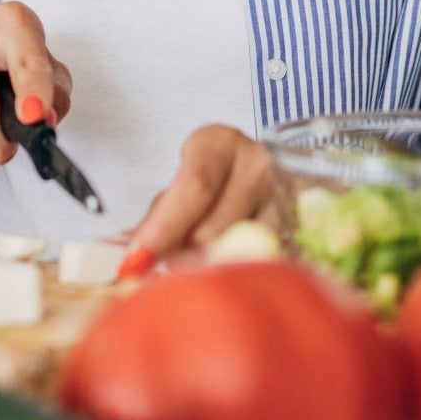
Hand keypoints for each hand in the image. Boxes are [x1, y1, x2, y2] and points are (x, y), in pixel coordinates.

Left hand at [123, 124, 286, 266]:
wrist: (255, 165)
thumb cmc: (210, 175)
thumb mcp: (180, 182)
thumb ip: (156, 218)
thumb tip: (125, 253)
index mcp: (219, 144)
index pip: (194, 188)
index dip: (164, 229)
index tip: (135, 261)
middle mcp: (256, 165)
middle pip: (214, 228)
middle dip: (180, 256)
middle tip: (158, 272)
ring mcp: (282, 197)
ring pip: (238, 251)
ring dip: (206, 268)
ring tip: (190, 268)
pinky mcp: (295, 228)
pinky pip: (261, 262)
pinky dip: (235, 273)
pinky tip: (222, 276)